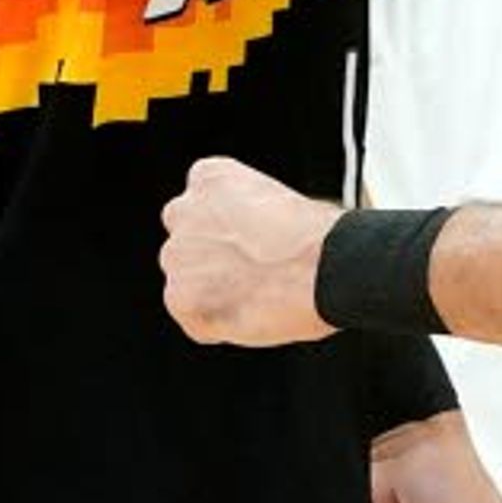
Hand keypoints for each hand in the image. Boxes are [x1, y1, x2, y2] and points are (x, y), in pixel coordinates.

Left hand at [159, 156, 340, 346]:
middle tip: (249, 274)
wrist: (324, 269)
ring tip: (258, 296)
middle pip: (185, 243)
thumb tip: (243, 242)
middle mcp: (183, 211)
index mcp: (208, 176)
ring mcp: (177, 257)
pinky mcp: (179, 299)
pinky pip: (195, 320)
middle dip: (209, 260)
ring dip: (212, 293)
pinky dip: (217, 326)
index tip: (247, 243)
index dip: (225, 229)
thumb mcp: (276, 200)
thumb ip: (243, 216)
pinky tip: (252, 315)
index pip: (199, 204)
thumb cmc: (315, 236)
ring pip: (187, 283)